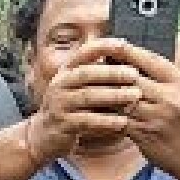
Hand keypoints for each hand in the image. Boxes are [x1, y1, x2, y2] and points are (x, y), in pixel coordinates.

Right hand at [27, 42, 144, 159]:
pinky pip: (87, 121)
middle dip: (112, 72)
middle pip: (86, 74)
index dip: (102, 46)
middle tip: (135, 74)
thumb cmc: (70, 107)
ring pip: (87, 96)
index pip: (83, 53)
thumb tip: (125, 55)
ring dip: (113, 95)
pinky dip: (106, 121)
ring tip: (135, 96)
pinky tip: (123, 121)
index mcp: (66, 71)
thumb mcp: (77, 86)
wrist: (44, 135)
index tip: (124, 44)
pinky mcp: (62, 124)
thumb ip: (96, 73)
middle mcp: (59, 84)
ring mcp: (59, 104)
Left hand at [85, 37, 179, 178]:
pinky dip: (104, 112)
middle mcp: (170, 98)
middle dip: (111, 70)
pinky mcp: (143, 133)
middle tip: (94, 62)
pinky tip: (93, 106)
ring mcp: (156, 117)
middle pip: (132, 78)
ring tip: (89, 82)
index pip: (152, 60)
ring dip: (104, 91)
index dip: (130, 51)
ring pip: (121, 98)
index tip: (113, 43)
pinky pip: (117, 119)